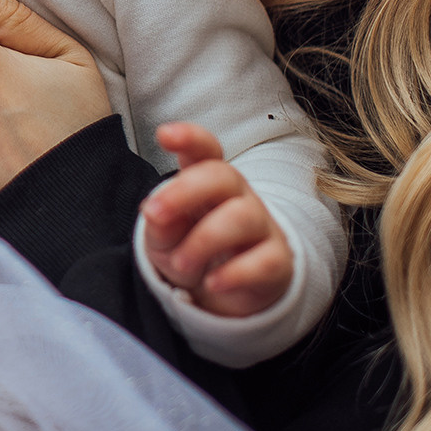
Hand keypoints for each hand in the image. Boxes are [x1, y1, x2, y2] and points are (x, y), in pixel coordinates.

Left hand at [139, 123, 291, 316]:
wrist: (221, 295)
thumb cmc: (190, 250)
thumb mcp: (164, 237)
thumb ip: (160, 222)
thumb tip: (155, 213)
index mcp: (207, 181)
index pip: (205, 149)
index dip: (189, 138)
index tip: (164, 135)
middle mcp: (238, 196)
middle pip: (222, 176)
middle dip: (184, 192)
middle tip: (154, 214)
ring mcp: (261, 226)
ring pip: (242, 217)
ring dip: (204, 241)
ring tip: (180, 265)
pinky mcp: (276, 260)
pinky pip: (264, 261)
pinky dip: (235, 274)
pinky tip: (212, 284)